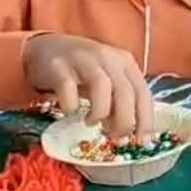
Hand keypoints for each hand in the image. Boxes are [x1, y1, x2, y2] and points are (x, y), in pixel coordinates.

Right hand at [22, 33, 153, 141]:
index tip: (142, 142)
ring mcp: (83, 59)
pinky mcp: (58, 65)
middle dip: (123, 120)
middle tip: (113, 135)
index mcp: (126, 63)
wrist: (46, 48)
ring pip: (101, 85)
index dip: (145, 119)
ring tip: (91, 122)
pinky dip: (71, 105)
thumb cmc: (82, 71)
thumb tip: (127, 132)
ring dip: (99, 111)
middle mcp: (108, 58)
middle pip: (125, 91)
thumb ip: (118, 102)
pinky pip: (68, 87)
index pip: (143, 93)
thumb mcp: (107, 82)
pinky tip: (70, 110)